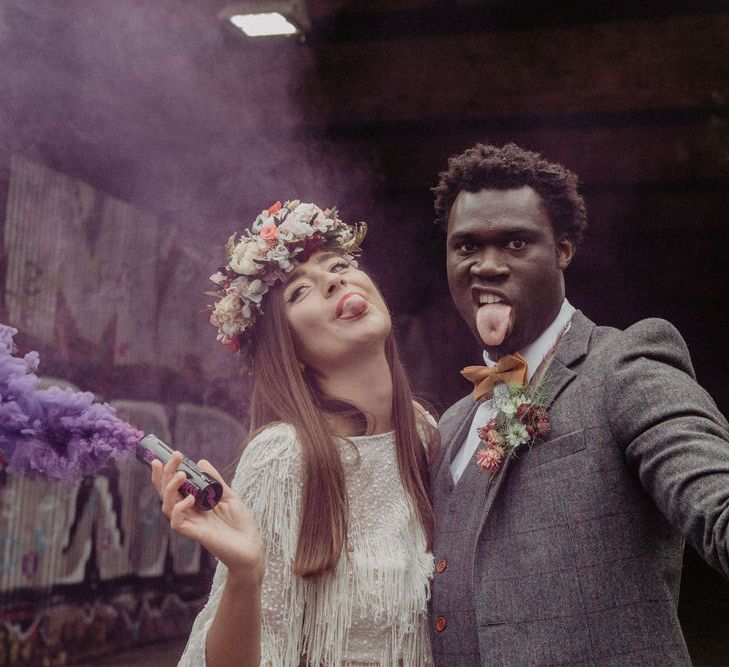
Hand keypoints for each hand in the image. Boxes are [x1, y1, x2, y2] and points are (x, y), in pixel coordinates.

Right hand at [151, 452, 263, 581]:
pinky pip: (177, 522)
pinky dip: (179, 509)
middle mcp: (189, 513)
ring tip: (181, 474)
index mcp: (195, 503)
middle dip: (165, 474)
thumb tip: (201, 462)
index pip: (175, 487)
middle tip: (174, 457)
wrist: (251, 546)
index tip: (171, 455)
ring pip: (167, 506)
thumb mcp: (229, 495)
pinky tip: (190, 499)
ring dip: (170, 488)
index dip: (167, 473)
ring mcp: (191, 523)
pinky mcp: (194, 534)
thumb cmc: (241, 523)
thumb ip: (214, 480)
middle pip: (166, 494)